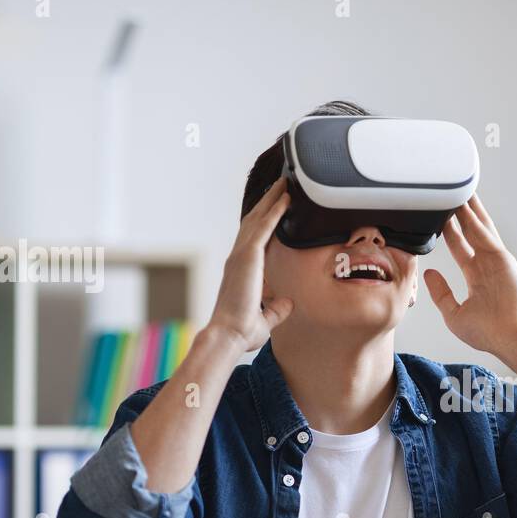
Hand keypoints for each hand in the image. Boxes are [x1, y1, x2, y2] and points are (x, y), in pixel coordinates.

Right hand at [208, 176, 294, 351]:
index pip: (254, 238)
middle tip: (281, 184)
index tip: (274, 206)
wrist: (228, 335)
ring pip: (259, 218)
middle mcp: (238, 258)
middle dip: (268, 201)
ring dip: (272, 199)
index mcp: (241, 270)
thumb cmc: (240, 331)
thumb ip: (276, 308)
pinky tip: (286, 199)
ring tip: (285, 182)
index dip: (264, 220)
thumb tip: (287, 303)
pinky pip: (265, 228)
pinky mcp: (247, 257)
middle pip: (255, 221)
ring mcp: (241, 255)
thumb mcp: (265, 319)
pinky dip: (276, 212)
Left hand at [423, 194, 516, 364]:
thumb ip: (441, 293)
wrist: (512, 340)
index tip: (436, 215)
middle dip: (459, 211)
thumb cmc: (489, 334)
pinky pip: (485, 236)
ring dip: (468, 208)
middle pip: (470, 230)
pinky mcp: (503, 260)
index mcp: (477, 276)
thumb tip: (429, 273)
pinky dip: (476, 220)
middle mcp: (487, 264)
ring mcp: (496, 260)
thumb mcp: (454, 313)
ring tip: (458, 188)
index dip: (448, 230)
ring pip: (479, 227)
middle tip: (447, 191)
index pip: (459, 246)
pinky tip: (466, 205)